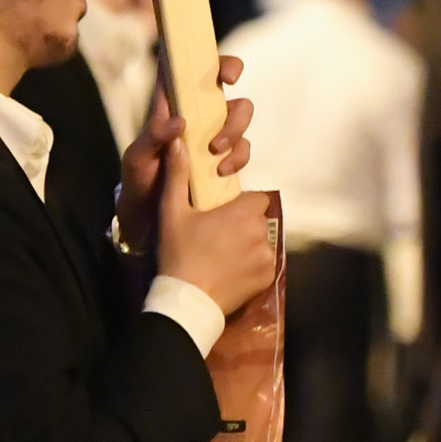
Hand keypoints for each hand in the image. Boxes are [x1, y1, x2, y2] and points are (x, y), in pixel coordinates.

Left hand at [118, 54, 251, 251]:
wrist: (146, 223)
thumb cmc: (137, 182)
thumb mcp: (136, 159)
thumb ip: (153, 137)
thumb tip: (180, 121)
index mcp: (172, 107)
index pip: (192, 72)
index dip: (212, 60)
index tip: (227, 69)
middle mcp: (197, 117)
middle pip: (227, 89)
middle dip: (233, 93)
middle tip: (226, 97)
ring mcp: (213, 138)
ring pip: (240, 117)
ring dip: (235, 129)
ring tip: (216, 151)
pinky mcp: (224, 162)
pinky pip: (243, 150)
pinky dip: (238, 157)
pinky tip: (221, 171)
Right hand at [156, 137, 275, 315]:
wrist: (186, 301)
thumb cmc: (179, 253)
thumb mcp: (172, 212)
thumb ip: (178, 174)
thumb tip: (177, 140)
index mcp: (243, 212)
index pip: (256, 198)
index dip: (242, 204)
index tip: (224, 214)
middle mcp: (262, 232)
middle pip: (259, 220)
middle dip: (244, 224)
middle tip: (219, 235)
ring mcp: (267, 257)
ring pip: (262, 242)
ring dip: (249, 245)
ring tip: (223, 256)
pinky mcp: (267, 278)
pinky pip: (264, 264)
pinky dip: (252, 266)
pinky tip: (231, 271)